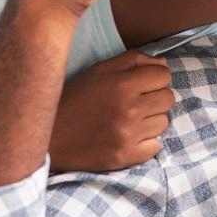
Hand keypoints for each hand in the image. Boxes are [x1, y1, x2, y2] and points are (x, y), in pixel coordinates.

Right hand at [49, 51, 173, 172]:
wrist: (49, 138)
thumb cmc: (74, 99)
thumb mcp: (99, 71)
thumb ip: (133, 60)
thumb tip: (162, 63)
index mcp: (122, 84)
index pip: (164, 75)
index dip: (154, 78)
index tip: (142, 84)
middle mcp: (129, 109)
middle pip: (168, 98)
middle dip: (155, 97)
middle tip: (135, 102)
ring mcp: (128, 135)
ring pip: (164, 122)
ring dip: (150, 120)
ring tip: (128, 120)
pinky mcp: (126, 156)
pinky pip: (156, 145)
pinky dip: (146, 142)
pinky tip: (128, 137)